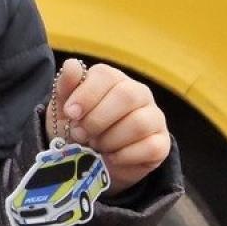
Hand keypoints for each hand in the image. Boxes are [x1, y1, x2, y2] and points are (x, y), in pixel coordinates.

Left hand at [49, 59, 170, 194]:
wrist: (91, 160)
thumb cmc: (78, 126)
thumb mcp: (65, 106)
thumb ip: (66, 85)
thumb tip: (71, 65)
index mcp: (113, 79)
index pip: (106, 75)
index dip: (86, 95)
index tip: (70, 114)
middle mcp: (139, 93)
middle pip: (126, 96)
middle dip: (97, 119)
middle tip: (80, 133)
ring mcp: (154, 118)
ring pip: (139, 124)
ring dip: (110, 139)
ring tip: (95, 145)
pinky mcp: (162, 144)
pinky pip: (151, 148)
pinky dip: (124, 156)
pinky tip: (111, 157)